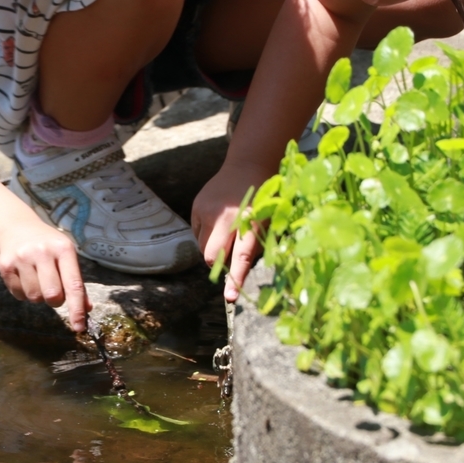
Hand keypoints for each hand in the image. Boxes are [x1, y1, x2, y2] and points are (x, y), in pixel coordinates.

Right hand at [0, 222, 91, 331]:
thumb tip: (86, 309)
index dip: (77, 309)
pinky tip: (25, 277)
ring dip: (38, 296)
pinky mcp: (6, 266)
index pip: (73, 285)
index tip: (80, 327)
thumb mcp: (66, 256)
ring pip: (34, 297)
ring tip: (37, 279)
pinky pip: (18, 295)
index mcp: (63, 249)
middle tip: (54, 290)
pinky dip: (24, 293)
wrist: (16, 228)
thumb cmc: (48, 246)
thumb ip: (76, 282)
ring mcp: (22, 258)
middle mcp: (42, 252)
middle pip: (52, 295)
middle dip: (55, 300)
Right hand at [191, 165, 264, 302]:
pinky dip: (206, 235)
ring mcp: (208, 211)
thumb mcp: (266, 221)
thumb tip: (239, 273)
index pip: (241, 255)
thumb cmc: (263, 199)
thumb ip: (254, 246)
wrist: (247, 165)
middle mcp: (226, 217)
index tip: (230, 297)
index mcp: (250, 221)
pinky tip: (217, 223)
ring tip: (225, 234)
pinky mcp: (197, 207)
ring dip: (213, 249)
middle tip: (227, 261)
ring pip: (203, 247)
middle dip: (218, 265)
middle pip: (212, 256)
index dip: (235, 277)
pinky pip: (197, 233)